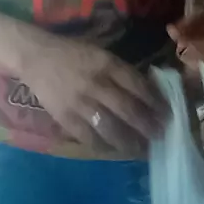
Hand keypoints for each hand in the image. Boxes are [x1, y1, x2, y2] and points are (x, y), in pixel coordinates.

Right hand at [22, 36, 166, 155]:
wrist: (35, 56)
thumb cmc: (71, 53)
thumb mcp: (100, 53)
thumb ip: (121, 71)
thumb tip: (147, 91)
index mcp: (107, 64)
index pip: (138, 86)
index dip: (156, 103)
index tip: (168, 115)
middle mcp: (96, 84)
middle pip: (128, 109)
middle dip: (148, 126)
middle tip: (160, 136)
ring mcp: (80, 102)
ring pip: (111, 127)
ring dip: (130, 142)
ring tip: (142, 150)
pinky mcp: (65, 117)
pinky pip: (88, 137)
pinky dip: (104, 146)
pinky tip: (114, 150)